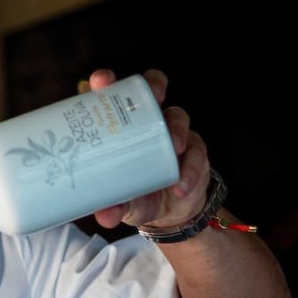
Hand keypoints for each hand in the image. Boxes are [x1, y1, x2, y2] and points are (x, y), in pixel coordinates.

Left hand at [90, 69, 210, 229]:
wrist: (167, 215)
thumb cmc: (135, 196)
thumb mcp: (121, 203)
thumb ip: (112, 206)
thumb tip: (103, 216)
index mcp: (121, 127)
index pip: (113, 97)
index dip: (107, 83)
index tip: (101, 80)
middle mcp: (148, 123)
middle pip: (153, 91)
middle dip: (154, 86)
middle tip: (154, 95)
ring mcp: (173, 134)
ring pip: (178, 116)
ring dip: (177, 129)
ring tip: (174, 147)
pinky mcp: (194, 151)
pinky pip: (196, 153)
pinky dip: (189, 169)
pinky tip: (181, 184)